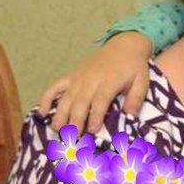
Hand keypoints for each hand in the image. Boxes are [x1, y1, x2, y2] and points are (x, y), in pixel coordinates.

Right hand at [36, 32, 152, 133]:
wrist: (124, 45)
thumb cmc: (134, 67)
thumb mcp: (142, 82)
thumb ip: (135, 99)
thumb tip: (129, 116)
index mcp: (110, 81)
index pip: (100, 100)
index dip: (95, 115)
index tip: (93, 130)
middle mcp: (91, 80)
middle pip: (80, 102)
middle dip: (75, 120)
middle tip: (73, 138)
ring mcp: (78, 78)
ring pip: (66, 98)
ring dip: (60, 114)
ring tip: (57, 130)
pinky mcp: (71, 76)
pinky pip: (55, 87)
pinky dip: (46, 99)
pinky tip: (41, 113)